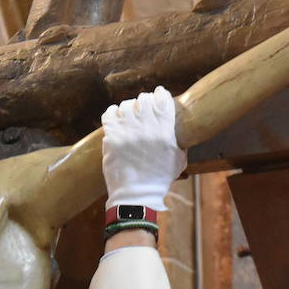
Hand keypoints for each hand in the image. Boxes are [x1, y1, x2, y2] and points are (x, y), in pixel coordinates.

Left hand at [102, 87, 185, 209]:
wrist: (136, 194)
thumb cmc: (159, 178)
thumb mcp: (179, 159)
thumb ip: (179, 140)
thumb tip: (179, 128)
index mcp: (165, 130)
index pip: (163, 99)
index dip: (161, 94)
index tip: (159, 95)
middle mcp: (146, 127)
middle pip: (144, 98)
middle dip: (144, 101)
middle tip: (143, 108)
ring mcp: (127, 130)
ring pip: (126, 104)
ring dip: (128, 108)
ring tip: (129, 116)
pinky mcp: (112, 136)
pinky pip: (109, 113)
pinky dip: (113, 113)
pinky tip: (116, 119)